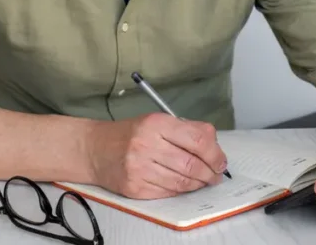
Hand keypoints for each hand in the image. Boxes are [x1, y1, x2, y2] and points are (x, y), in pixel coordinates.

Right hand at [86, 113, 228, 198]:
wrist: (95, 149)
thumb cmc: (130, 134)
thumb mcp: (157, 121)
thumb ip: (187, 130)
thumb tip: (215, 148)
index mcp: (156, 123)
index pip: (198, 140)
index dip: (216, 154)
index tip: (221, 161)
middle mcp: (147, 144)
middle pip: (192, 164)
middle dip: (210, 173)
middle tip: (215, 175)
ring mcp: (139, 168)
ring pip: (182, 182)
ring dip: (198, 184)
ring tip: (202, 181)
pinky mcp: (135, 187)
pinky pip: (168, 193)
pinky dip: (180, 190)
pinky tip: (182, 185)